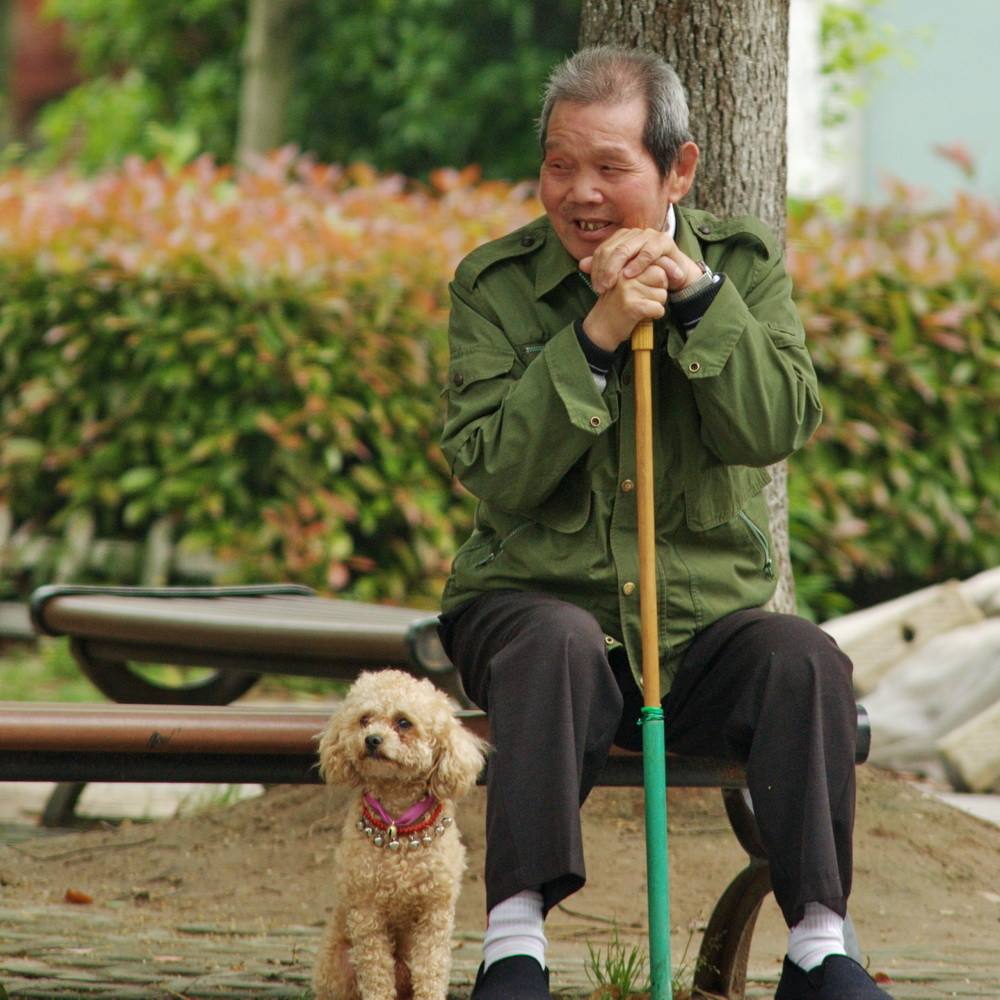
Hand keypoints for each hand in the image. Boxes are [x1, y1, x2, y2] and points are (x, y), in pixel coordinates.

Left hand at [580, 227, 702, 294]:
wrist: (674, 275)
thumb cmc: (647, 273)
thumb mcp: (624, 272)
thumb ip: (605, 268)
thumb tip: (582, 265)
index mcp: (622, 238)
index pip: (602, 250)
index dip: (596, 269)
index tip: (596, 287)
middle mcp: (633, 233)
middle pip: (612, 249)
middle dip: (604, 270)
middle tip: (601, 288)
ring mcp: (648, 235)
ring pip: (626, 248)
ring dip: (617, 267)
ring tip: (613, 284)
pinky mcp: (663, 241)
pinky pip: (647, 251)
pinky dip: (637, 264)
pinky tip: (629, 275)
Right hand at [581, 262, 669, 350]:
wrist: (600, 328)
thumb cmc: (616, 305)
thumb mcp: (626, 282)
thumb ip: (643, 271)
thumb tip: (671, 267)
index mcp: (623, 266)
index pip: (654, 262)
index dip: (659, 275)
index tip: (654, 284)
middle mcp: (625, 275)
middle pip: (661, 275)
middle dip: (659, 288)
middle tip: (645, 297)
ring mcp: (628, 290)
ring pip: (662, 294)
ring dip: (656, 303)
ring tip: (640, 307)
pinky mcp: (633, 306)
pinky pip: (658, 309)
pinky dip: (655, 315)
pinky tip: (643, 316)